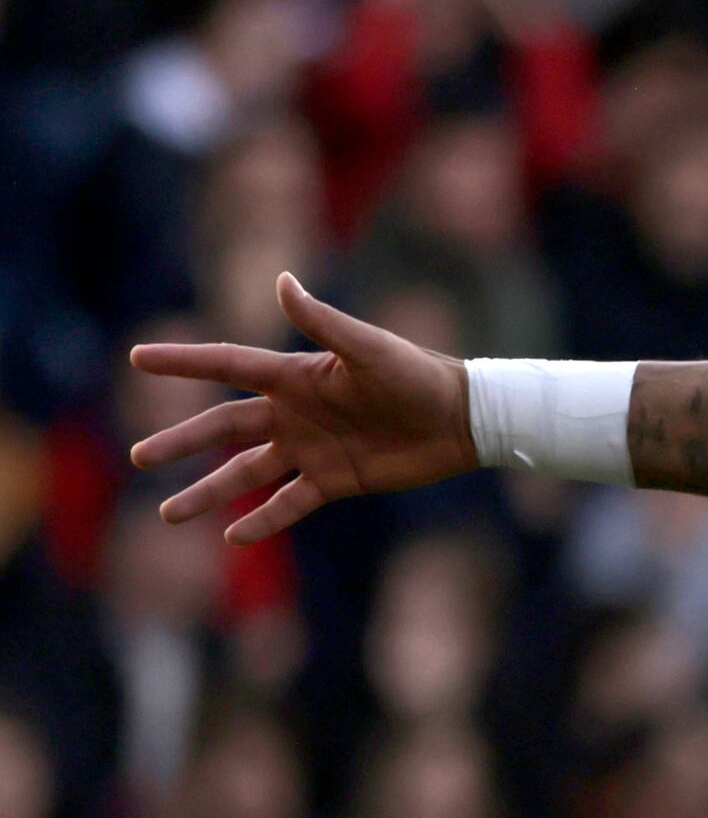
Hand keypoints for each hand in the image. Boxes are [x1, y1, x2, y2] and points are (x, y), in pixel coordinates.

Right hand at [127, 274, 476, 543]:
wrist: (460, 417)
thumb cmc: (416, 373)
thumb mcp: (366, 347)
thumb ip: (321, 321)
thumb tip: (281, 280)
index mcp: (296, 376)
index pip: (227, 366)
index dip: (184, 361)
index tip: (137, 357)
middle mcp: (295, 413)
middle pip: (224, 428)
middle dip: (181, 442)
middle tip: (139, 457)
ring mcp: (311, 448)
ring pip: (246, 473)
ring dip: (209, 492)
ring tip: (169, 513)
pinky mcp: (334, 480)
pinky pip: (289, 503)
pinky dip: (263, 521)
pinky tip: (234, 537)